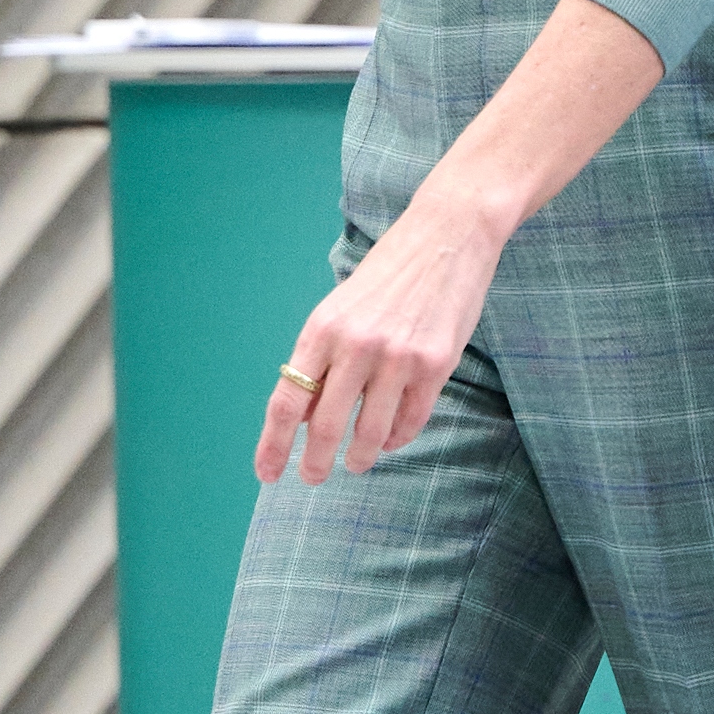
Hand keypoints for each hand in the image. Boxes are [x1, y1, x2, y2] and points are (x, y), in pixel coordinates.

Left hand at [254, 0, 662, 487]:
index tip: (266, 474)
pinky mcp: (434, 364)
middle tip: (312, 478)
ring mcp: (396, 357)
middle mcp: (355, 346)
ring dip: (360, 456)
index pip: (286, 402)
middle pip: (323, 425)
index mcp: (321, 329)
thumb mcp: (342, 308)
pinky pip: (410, 419)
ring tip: (356, 463)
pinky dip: (398, 436)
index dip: (272, 445)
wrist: (447, 235)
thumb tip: (306, 415)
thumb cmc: (389, 275)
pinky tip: (391, 440)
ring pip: (370, 432)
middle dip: (314, 461)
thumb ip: (325, 356)